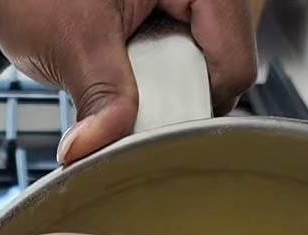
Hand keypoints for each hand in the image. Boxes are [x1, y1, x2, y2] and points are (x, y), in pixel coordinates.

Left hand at [0, 0, 258, 160]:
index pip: (234, 61)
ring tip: (121, 87)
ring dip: (164, 97)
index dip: (196, 102)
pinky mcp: (168, 27)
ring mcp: (187, 8)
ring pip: (202, 76)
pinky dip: (152, 91)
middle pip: (223, 70)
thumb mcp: (73, 40)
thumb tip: (101, 148)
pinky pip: (180, 73)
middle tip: (132, 106)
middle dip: (178, 99)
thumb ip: (100, 97)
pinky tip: (122, 85)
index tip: (153, 123)